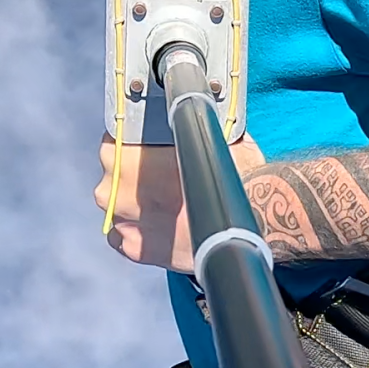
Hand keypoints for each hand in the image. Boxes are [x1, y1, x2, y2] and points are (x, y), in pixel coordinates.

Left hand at [96, 135, 266, 269]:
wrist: (254, 214)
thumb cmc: (232, 170)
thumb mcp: (203, 132)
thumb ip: (176, 128)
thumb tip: (175, 117)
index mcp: (124, 154)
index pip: (115, 137)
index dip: (132, 140)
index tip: (146, 145)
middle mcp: (115, 189)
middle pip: (114, 174)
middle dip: (135, 175)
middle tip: (163, 176)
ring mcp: (123, 222)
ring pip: (117, 206)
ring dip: (136, 204)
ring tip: (166, 203)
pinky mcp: (136, 250)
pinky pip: (123, 237)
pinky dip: (138, 231)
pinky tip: (160, 225)